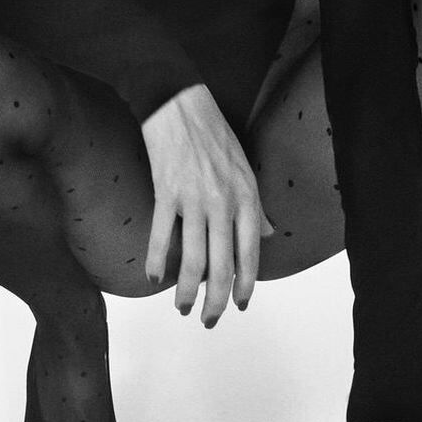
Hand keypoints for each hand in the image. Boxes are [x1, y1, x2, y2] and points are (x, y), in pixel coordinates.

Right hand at [139, 83, 273, 323]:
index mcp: (246, 195)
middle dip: (216, 300)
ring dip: (186, 290)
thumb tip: (267, 234)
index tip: (240, 305)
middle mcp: (223, 201)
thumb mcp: (244, 167)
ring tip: (182, 307)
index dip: (245, 284)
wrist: (178, 101)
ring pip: (192, 259)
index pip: (250, 253)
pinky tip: (154, 277)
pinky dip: (157, 261)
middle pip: (222, 265)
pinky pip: (162, 236)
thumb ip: (255, 206)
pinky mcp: (166, 191)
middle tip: (210, 320)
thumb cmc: (213, 131)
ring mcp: (193, 198)